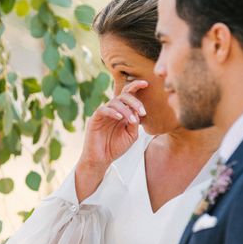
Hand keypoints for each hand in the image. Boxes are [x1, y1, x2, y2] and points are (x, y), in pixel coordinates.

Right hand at [75, 80, 147, 200]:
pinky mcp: (94, 119)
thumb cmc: (115, 147)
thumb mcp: (131, 135)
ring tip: (132, 120)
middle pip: (123, 95)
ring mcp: (103, 113)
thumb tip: (138, 112)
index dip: (136, 86)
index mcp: (122, 111)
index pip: (128, 94)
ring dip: (126, 110)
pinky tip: (119, 117)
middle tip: (143, 112)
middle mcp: (112, 110)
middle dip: (135, 101)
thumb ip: (135, 123)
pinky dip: (112, 111)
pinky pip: (103, 109)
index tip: (147, 84)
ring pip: (115, 102)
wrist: (102, 159)